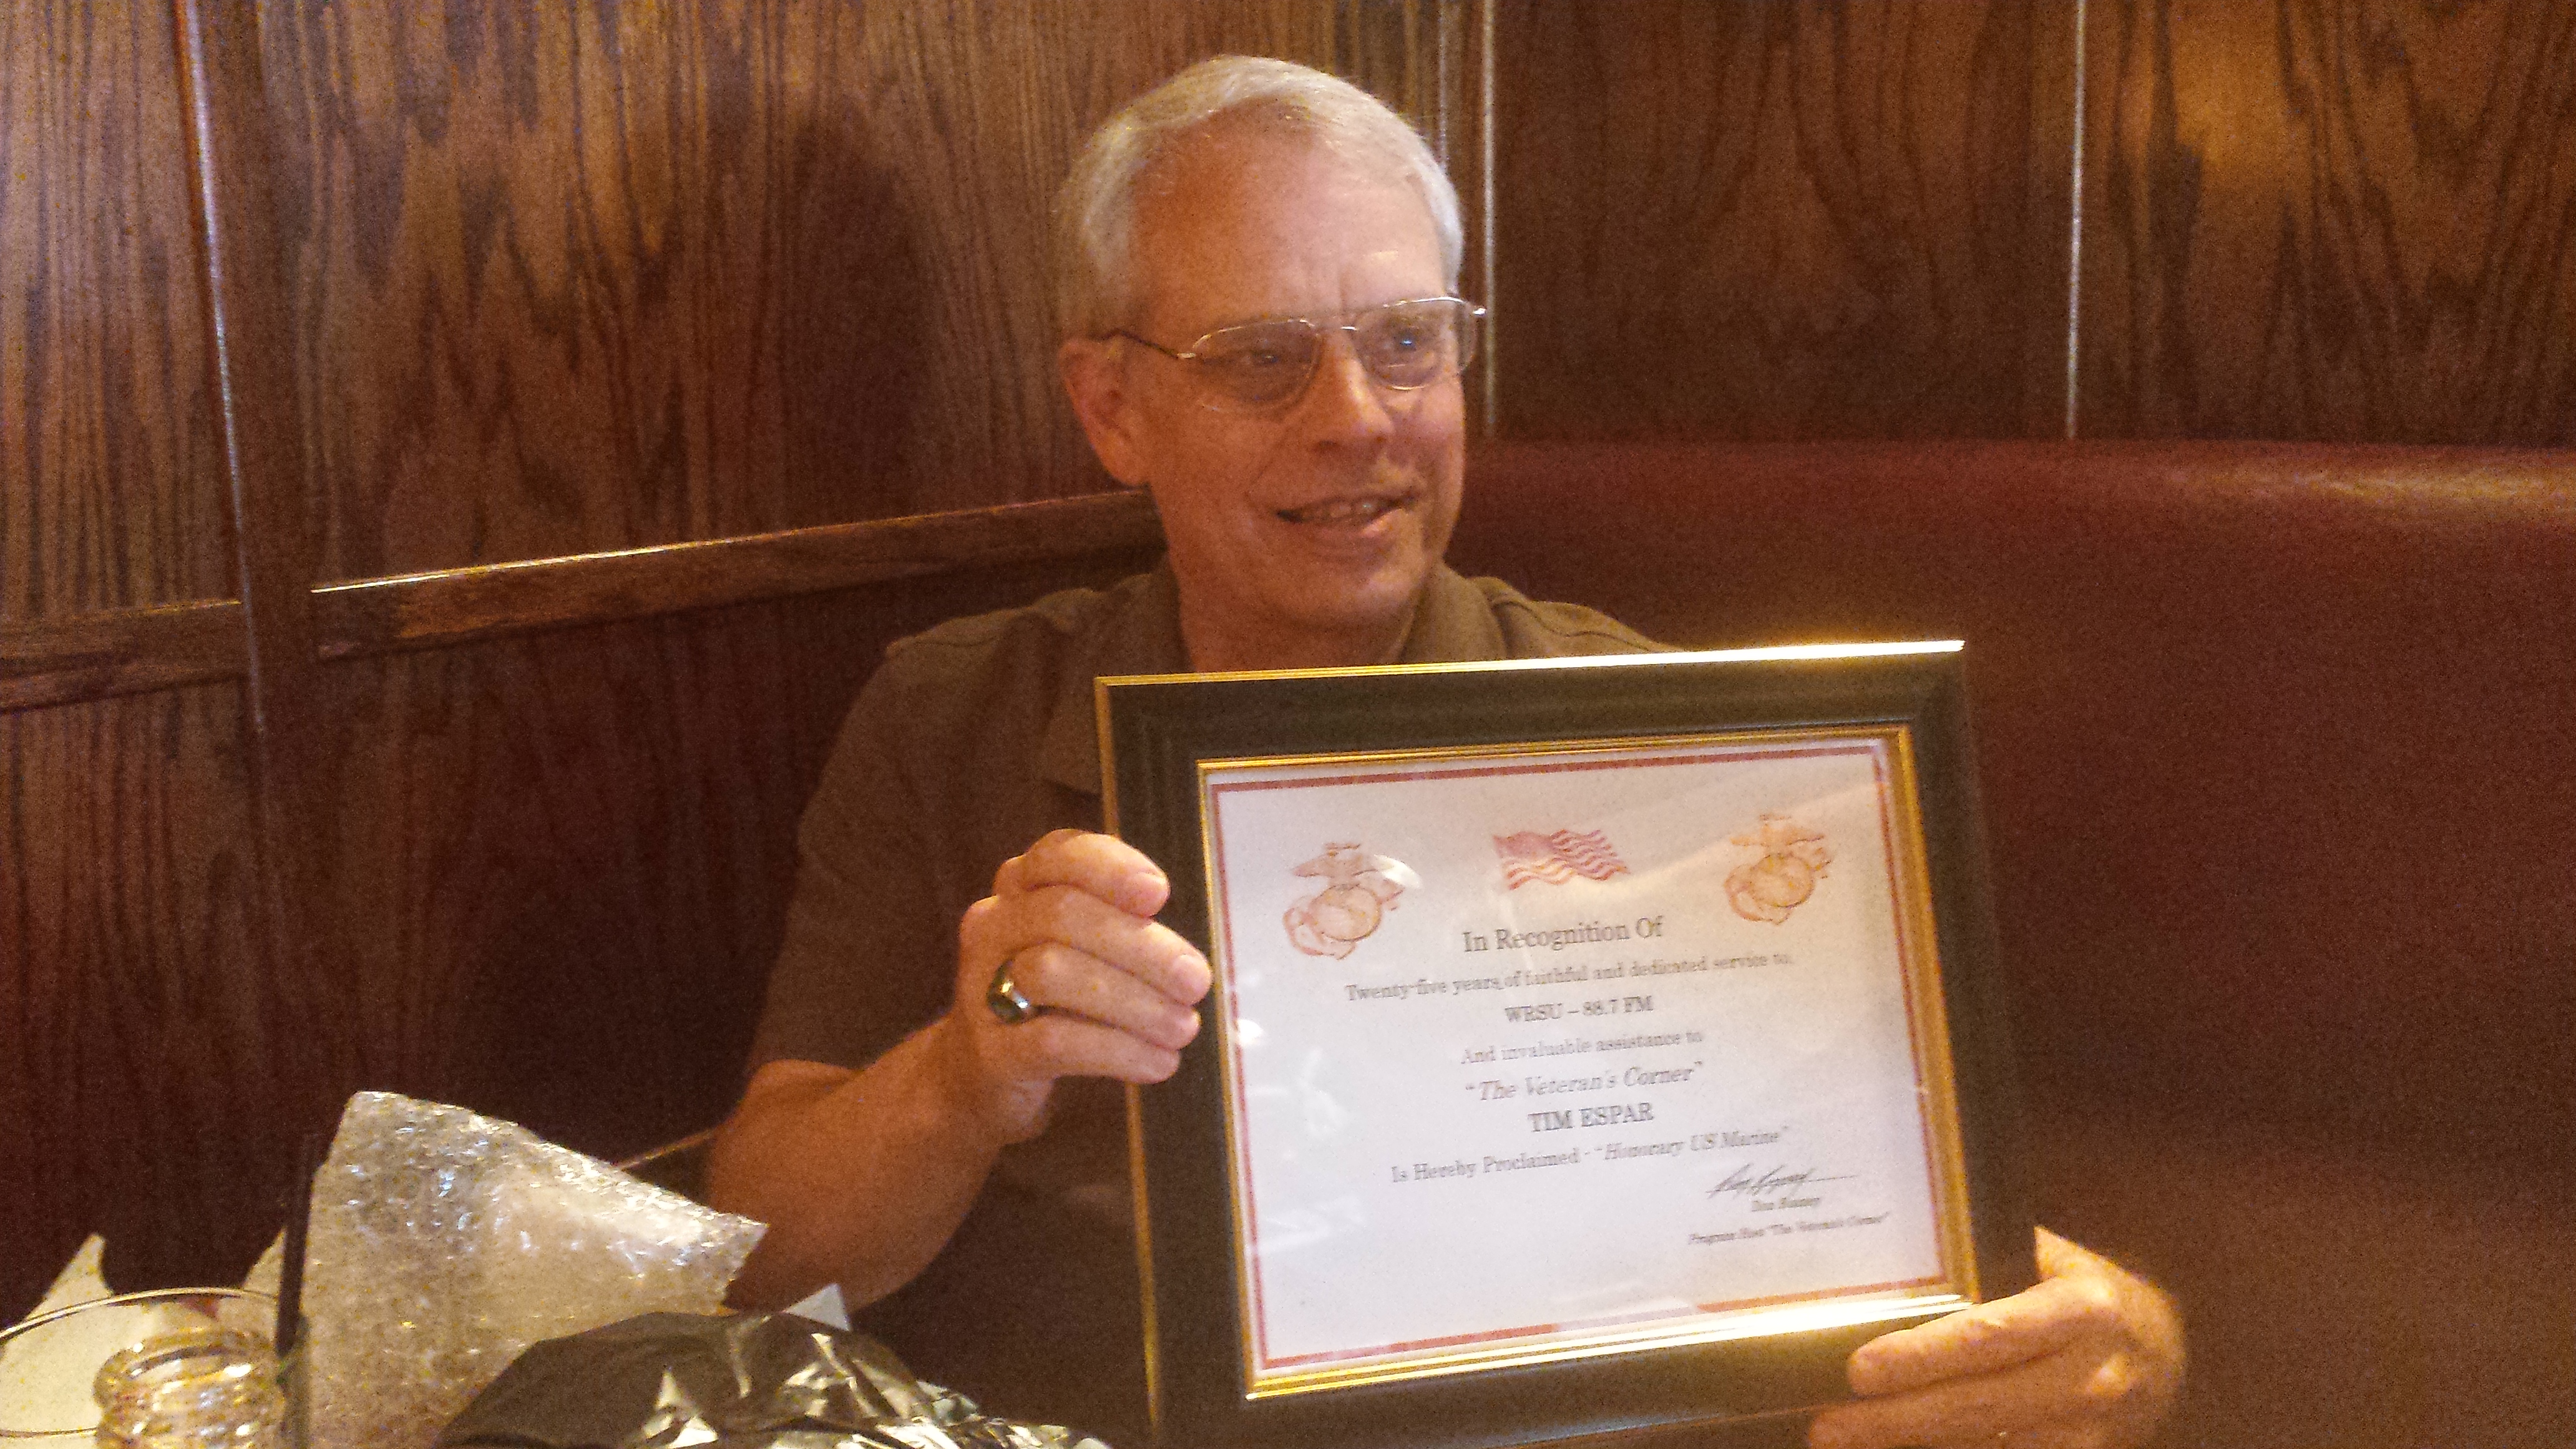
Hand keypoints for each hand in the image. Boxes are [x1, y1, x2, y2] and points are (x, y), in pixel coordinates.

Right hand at [938, 829, 1212, 1142]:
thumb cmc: (1053, 1000)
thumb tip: (1186, 962)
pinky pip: (1053, 1042)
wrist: (981, 1075)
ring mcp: (981, 988)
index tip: (1158, 894)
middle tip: (1196, 982)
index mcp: (1021, 888)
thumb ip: (1123, 932)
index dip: (1109, 868)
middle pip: (1061, 914)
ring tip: (1183, 1028)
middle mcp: (993, 927)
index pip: (1056, 854)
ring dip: (1132, 1001)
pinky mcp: (991, 1052)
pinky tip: (1158, 1063)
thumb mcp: (1083, 950)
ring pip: (1052, 973)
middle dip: (1140, 946)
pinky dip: (1116, 1050)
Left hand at [1806, 1227, 2182, 1448]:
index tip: (1860, 1369)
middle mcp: (2090, 1376)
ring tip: (1847, 1440)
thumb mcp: (2058, 1262)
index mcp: (2083, 1311)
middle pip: (1977, 1406)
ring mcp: (2089, 1430)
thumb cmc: (2090, 1296)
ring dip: (1911, 1447)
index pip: (1989, 1338)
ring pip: (1986, 1445)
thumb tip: (1903, 1239)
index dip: (1922, 1357)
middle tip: (1830, 1424)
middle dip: (1895, 1420)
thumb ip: (1992, 1255)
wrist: (2167, 1354)